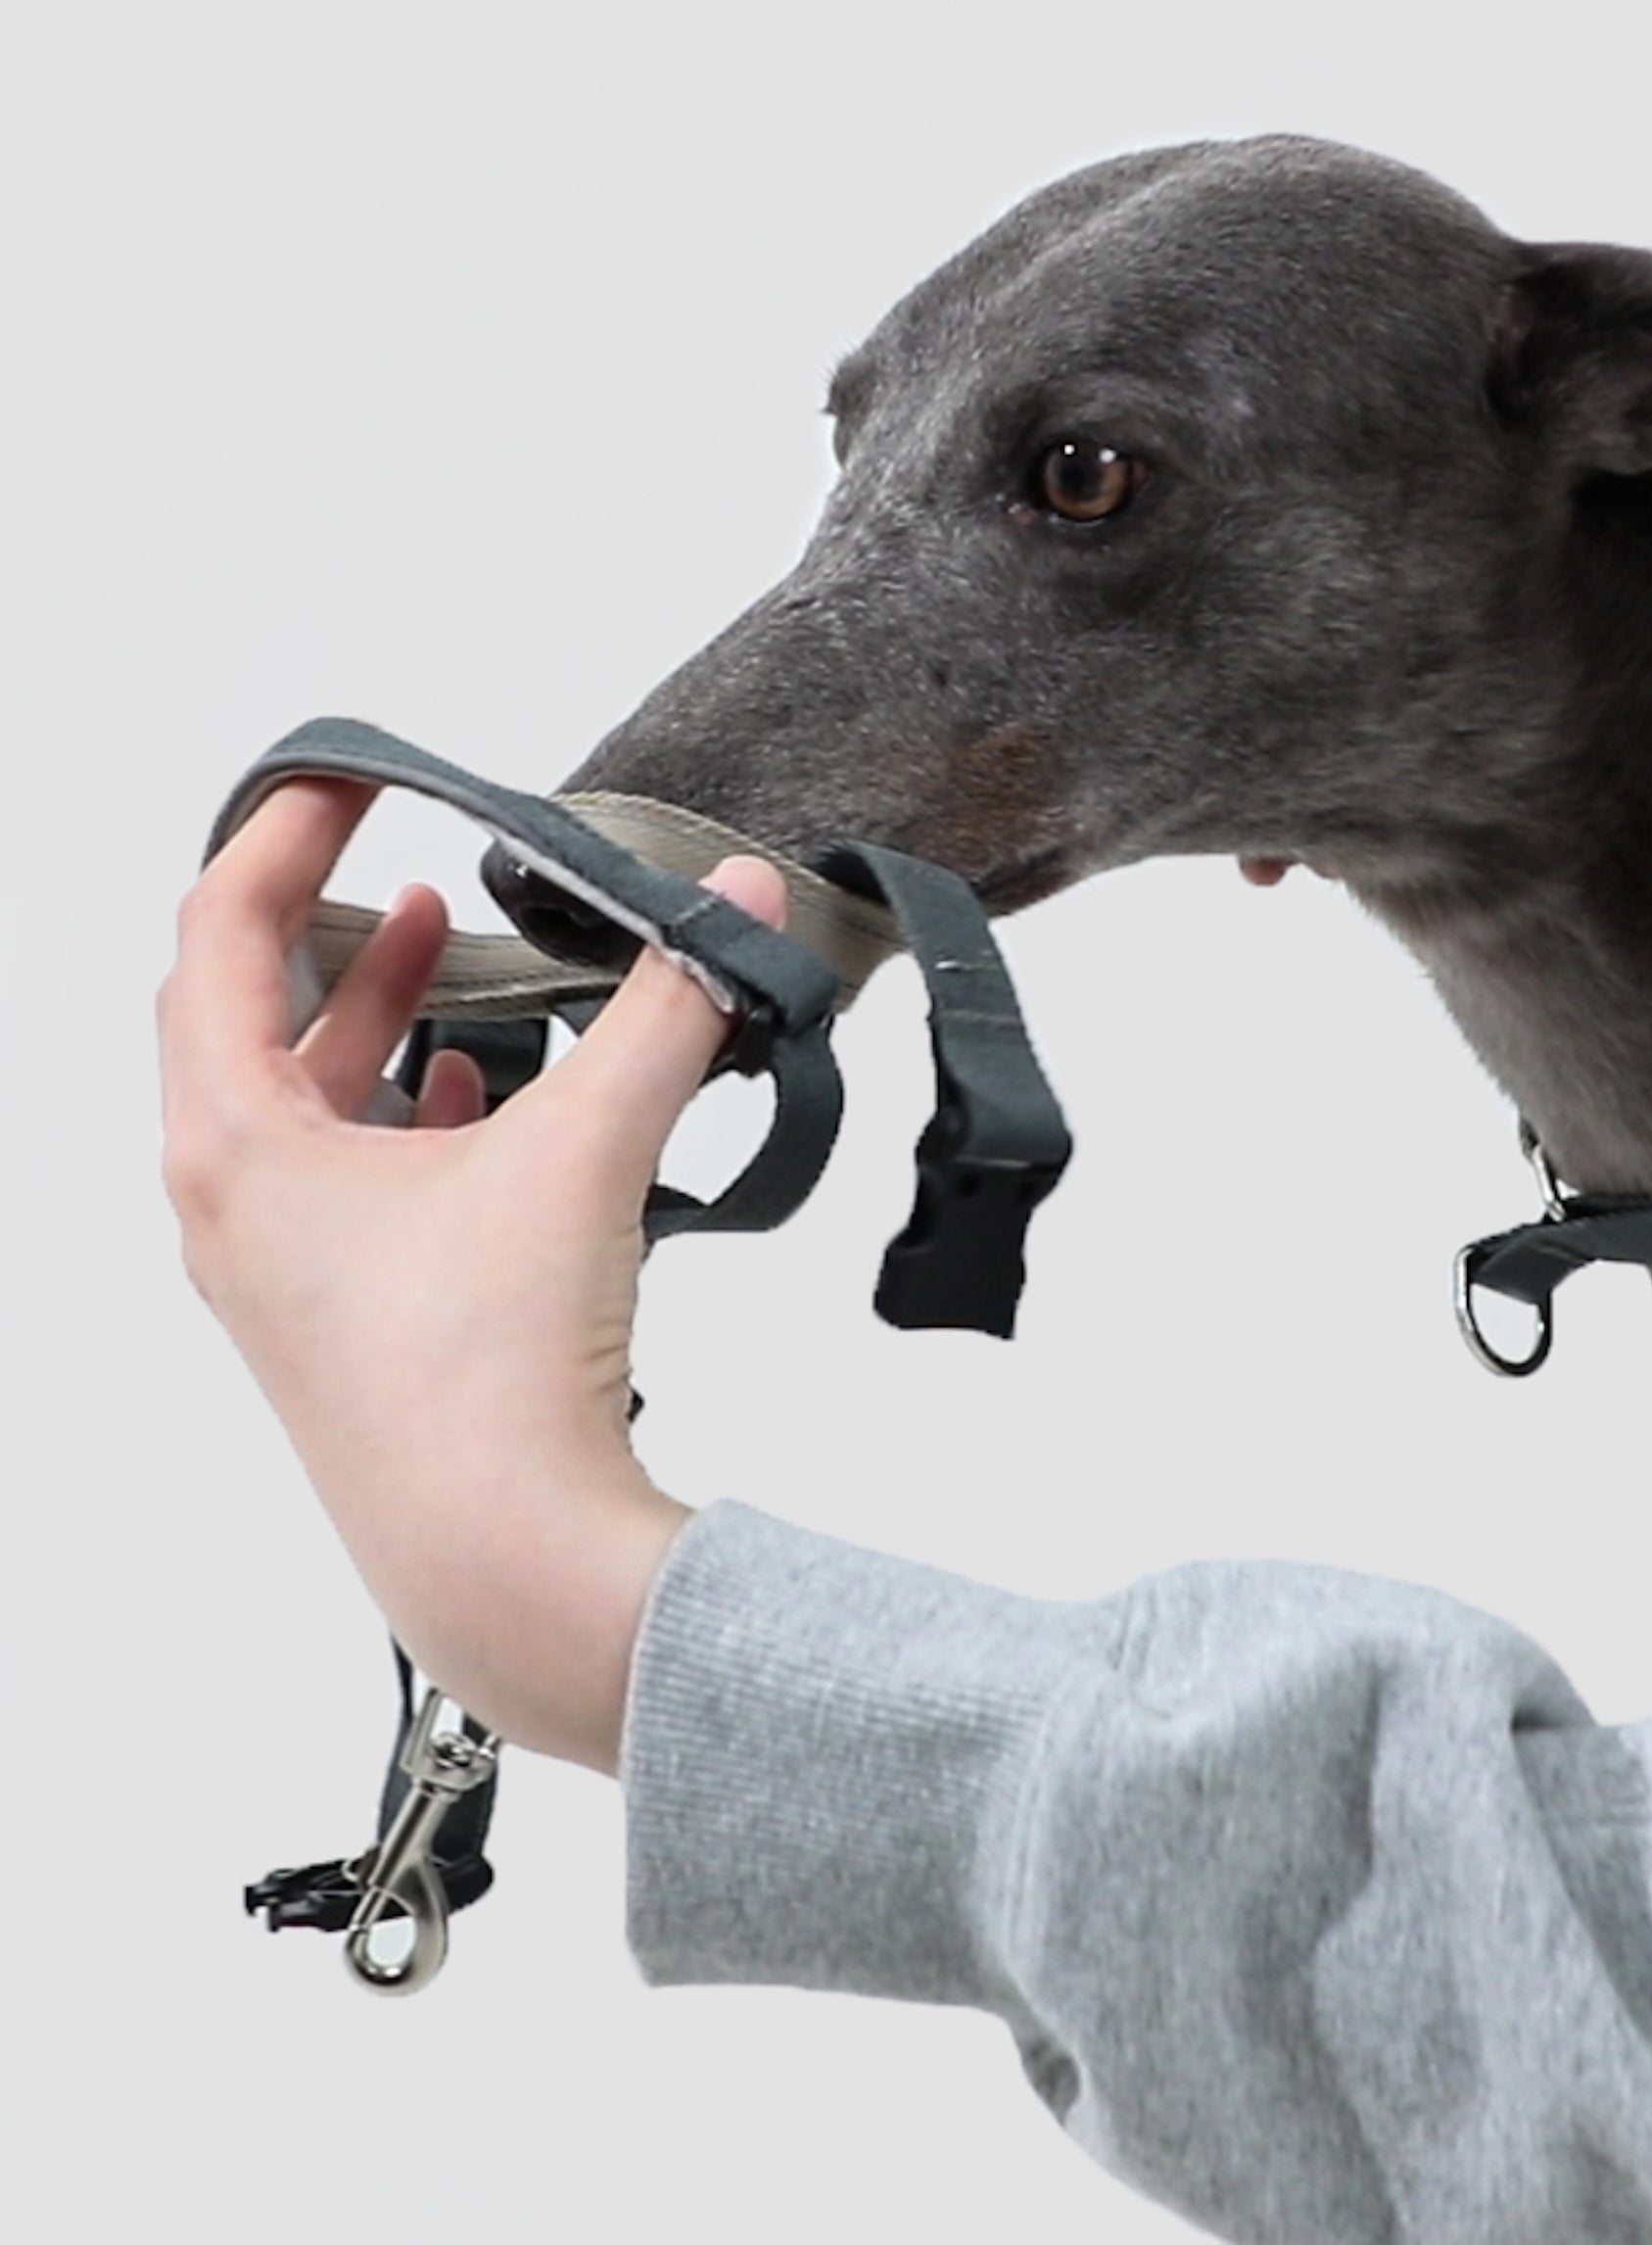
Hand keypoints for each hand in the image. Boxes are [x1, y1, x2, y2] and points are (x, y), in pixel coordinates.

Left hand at [158, 775, 786, 1771]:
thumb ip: (670, 1010)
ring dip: (364, 1011)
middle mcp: (232, 1208)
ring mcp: (281, 1276)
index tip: (348, 780)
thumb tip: (738, 905)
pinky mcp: (343, 1323)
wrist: (503, 1567)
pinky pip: (347, 1179)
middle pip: (235, 1013)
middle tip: (382, 846)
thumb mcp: (584, 1152)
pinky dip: (401, 1109)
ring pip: (296, 1101)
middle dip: (315, 916)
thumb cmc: (487, 1381)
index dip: (282, 834)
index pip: (217, 932)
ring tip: (447, 943)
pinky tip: (482, 1091)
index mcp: (235, 1146)